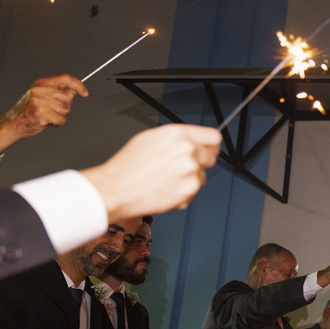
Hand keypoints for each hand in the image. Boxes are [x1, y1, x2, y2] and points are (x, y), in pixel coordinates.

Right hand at [0, 75, 87, 154]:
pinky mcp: (41, 114)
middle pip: (68, 97)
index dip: (78, 85)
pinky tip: (47, 121)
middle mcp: (40, 90)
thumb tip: (76, 89)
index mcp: (41, 84)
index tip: (84, 92)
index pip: (65, 78)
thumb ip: (56, 91)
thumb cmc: (29, 110)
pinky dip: (57, 123)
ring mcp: (40, 102)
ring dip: (60, 115)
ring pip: (66, 109)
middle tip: (52, 109)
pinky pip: (61, 120)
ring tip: (48, 114)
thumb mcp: (41, 94)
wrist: (13, 123)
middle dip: (65, 106)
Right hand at [79, 125, 220, 219]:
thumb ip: (177, 138)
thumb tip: (193, 140)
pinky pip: (194, 192)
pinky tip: (165, 190)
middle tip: (180, 169)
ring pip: (202, 176)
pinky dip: (183, 194)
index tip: (208, 149)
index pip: (213, 136)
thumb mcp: (150, 138)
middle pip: (211, 157)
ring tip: (166, 180)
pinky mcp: (190, 190)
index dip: (210, 144)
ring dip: (189, 179)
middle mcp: (188, 150)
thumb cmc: (128, 166)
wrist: (116, 190)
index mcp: (178, 134)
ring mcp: (191, 171)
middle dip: (200, 162)